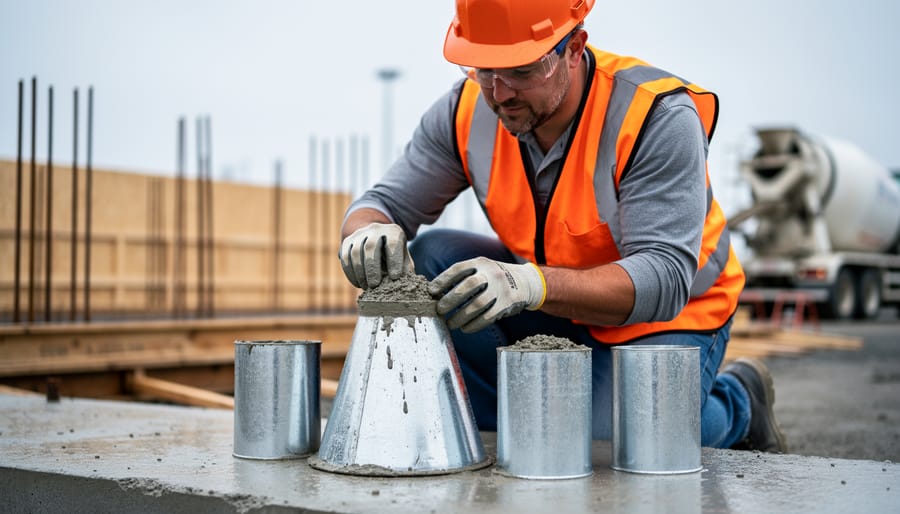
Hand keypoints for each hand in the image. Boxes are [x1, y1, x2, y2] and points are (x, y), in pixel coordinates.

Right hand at [339, 223, 413, 288]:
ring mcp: (359, 234)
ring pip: (355, 252)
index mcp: (393, 231)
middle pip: (370, 247)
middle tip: (374, 285)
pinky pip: (345, 257)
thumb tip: (405, 284)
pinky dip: (351, 273)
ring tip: (366, 287)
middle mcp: (375, 229)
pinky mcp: (347, 241)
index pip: (393, 243)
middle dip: (372, 268)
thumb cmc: (394, 254)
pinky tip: (358, 283)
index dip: (394, 260)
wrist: (376, 239)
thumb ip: (405, 269)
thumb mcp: (403, 257)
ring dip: (360, 272)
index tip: (395, 277)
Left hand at [428, 257, 545, 332]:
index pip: (458, 269)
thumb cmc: (494, 278)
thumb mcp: (481, 268)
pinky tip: (465, 328)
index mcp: (480, 262)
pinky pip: (488, 317)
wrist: (526, 281)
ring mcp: (501, 288)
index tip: (432, 292)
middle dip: (451, 299)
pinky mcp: (507, 303)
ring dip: (461, 316)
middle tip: (440, 310)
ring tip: (451, 324)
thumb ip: (463, 276)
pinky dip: (474, 325)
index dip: (443, 280)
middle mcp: (491, 273)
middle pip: (468, 286)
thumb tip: (436, 292)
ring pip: (477, 304)